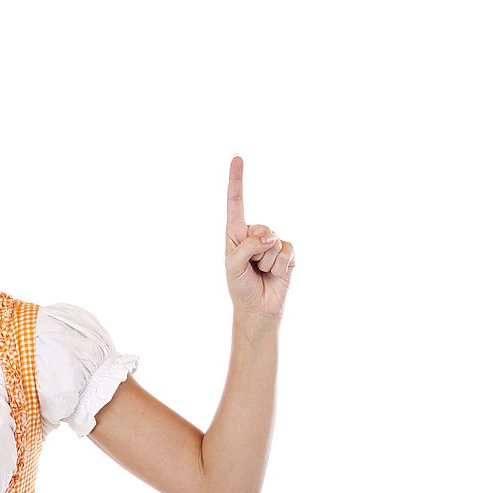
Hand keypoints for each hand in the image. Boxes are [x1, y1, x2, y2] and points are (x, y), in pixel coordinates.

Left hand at [224, 155, 295, 319]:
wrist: (258, 308)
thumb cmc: (240, 287)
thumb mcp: (232, 266)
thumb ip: (246, 247)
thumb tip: (271, 237)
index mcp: (235, 233)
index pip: (235, 203)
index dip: (237, 180)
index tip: (237, 157)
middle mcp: (254, 234)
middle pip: (261, 228)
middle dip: (256, 251)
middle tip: (252, 268)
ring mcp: (272, 242)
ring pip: (274, 243)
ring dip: (267, 262)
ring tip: (261, 272)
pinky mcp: (287, 252)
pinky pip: (287, 252)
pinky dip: (280, 266)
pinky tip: (274, 274)